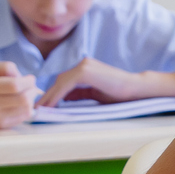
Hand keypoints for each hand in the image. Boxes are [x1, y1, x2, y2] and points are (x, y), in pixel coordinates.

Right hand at [0, 62, 38, 127]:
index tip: (30, 78)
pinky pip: (23, 117)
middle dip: (32, 90)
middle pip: (23, 99)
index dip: (27, 81)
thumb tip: (25, 78)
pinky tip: (21, 104)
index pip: (14, 85)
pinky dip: (27, 109)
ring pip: (26, 109)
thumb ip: (6, 67)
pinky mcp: (0, 126)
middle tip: (30, 86)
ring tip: (26, 94)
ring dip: (31, 99)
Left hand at [39, 57, 164, 106]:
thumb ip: (80, 93)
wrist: (135, 89)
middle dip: (48, 95)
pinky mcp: (85, 71)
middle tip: (38, 108)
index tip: (45, 106)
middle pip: (59, 81)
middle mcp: (83, 64)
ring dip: (50, 96)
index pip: (64, 81)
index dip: (53, 93)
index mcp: (86, 68)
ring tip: (42, 109)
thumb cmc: (119, 93)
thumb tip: (65, 98)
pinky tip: (52, 105)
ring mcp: (84, 65)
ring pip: (60, 82)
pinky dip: (57, 95)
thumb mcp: (95, 94)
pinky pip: (66, 84)